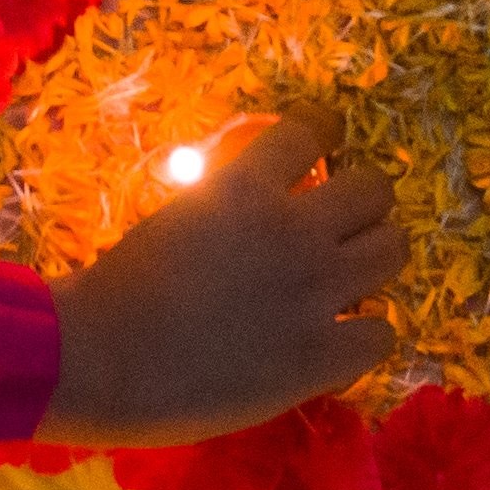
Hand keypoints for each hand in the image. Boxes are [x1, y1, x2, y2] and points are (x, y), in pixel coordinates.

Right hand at [33, 116, 409, 446]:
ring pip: (393, 250)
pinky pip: (382, 334)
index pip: (313, 129)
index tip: (324, 140)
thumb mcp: (174, 218)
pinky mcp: (320, 357)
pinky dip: (362, 338)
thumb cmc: (111, 292)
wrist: (96, 360)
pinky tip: (335, 345)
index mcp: (245, 186)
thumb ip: (226, 206)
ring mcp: (313, 293)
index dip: (323, 133)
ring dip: (372, 262)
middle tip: (338, 228)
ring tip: (347, 282)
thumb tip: (253, 207)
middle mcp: (292, 230)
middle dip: (360, 205)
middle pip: (375, 189)